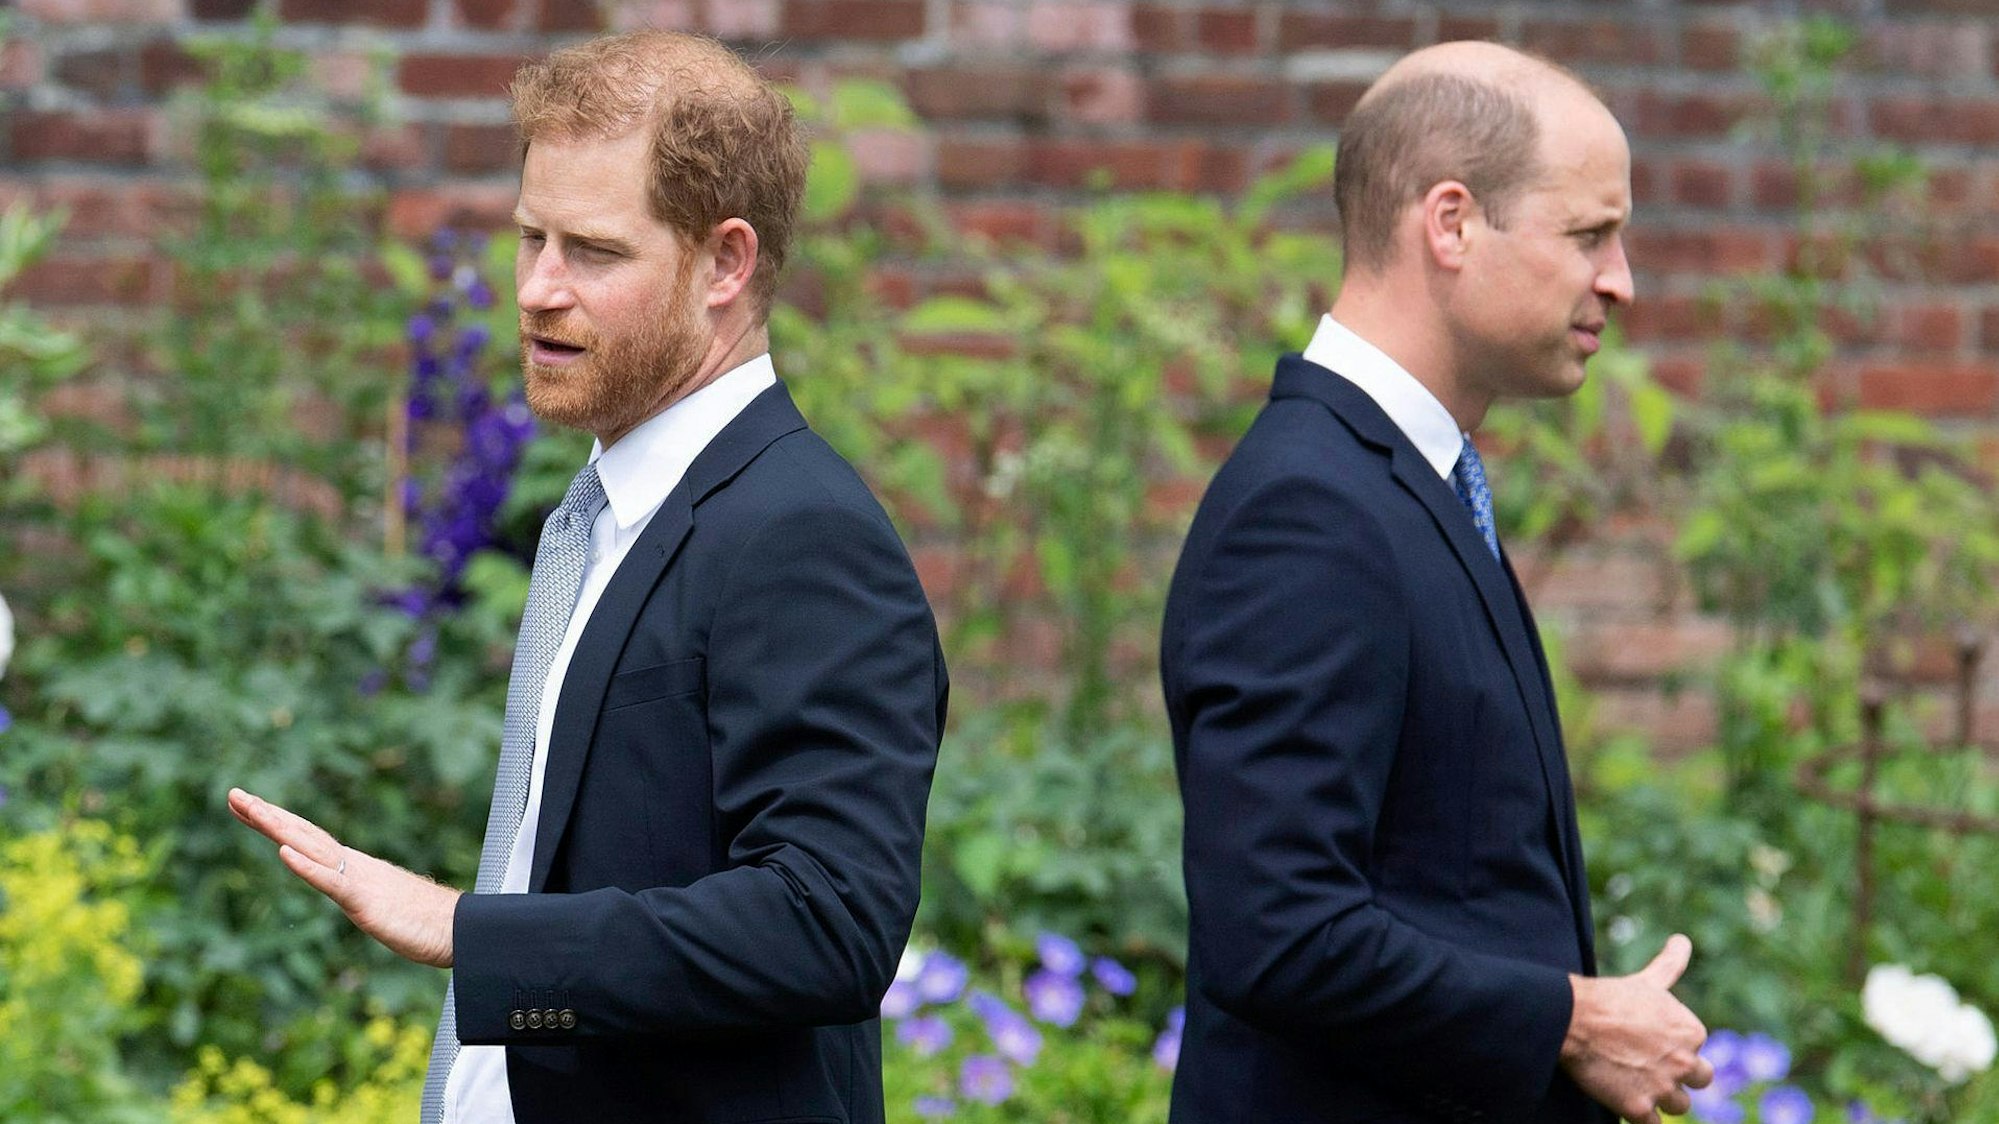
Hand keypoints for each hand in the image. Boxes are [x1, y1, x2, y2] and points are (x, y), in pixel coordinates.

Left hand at [228, 787, 459, 967]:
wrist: (459, 930)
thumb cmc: (425, 921)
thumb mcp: (381, 905)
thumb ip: (363, 893)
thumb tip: (353, 891)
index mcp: (353, 867)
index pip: (306, 838)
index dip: (275, 820)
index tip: (246, 805)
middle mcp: (353, 865)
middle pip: (303, 834)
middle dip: (266, 814)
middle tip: (233, 794)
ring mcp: (359, 880)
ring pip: (312, 848)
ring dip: (278, 828)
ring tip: (251, 809)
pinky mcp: (366, 901)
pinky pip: (332, 881)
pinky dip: (306, 866)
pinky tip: (284, 853)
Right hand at [1560, 933, 1712, 1123]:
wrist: (1572, 1018)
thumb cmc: (1609, 997)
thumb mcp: (1647, 981)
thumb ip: (1670, 964)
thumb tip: (1682, 940)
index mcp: (1692, 1031)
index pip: (1697, 1050)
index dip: (1674, 1047)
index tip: (1649, 1041)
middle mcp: (1684, 1061)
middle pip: (1699, 1080)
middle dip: (1678, 1076)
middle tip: (1647, 1066)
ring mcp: (1663, 1087)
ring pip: (1679, 1106)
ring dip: (1661, 1098)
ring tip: (1634, 1083)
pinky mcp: (1640, 1108)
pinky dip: (1643, 1117)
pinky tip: (1627, 1102)